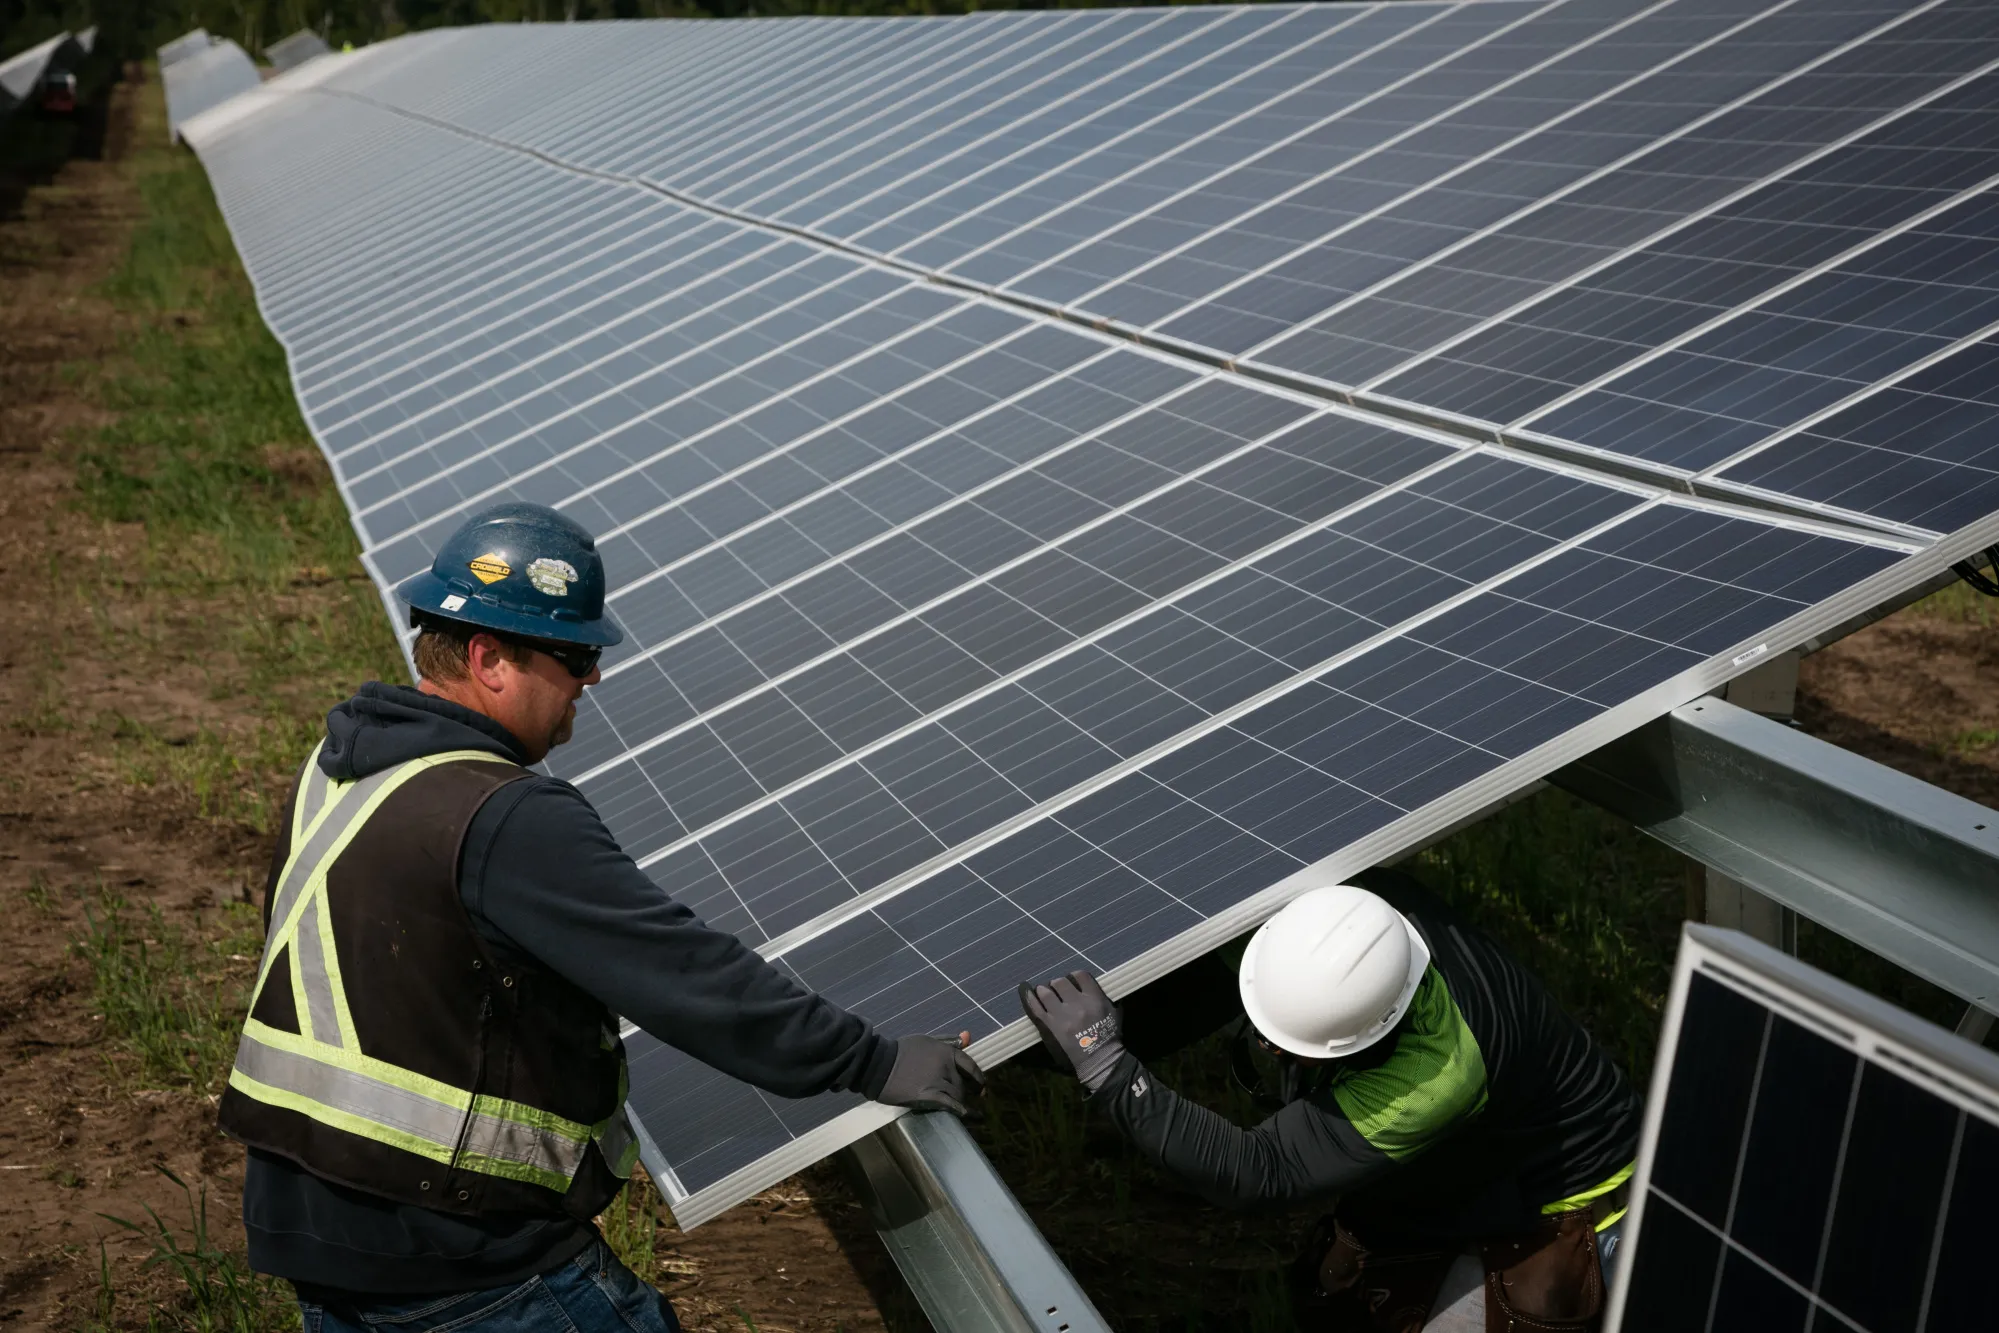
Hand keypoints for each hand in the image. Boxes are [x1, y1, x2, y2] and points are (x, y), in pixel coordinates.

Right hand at [877, 1031, 984, 1114]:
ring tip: (961, 1107)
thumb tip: (968, 1036)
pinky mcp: (929, 1096)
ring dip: (960, 1101)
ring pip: (958, 1095)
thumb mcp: (926, 1041)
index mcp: (946, 1051)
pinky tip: (971, 1115)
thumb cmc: (901, 1051)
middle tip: (966, 1098)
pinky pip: (952, 1105)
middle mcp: (945, 1065)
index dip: (978, 1077)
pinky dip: (964, 1112)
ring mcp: (938, 1081)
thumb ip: (948, 1040)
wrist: (879, 1065)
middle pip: (963, 1082)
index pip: (970, 1065)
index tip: (980, 1085)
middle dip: (965, 1091)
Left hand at [1019, 971, 1124, 1091]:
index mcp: (1095, 998)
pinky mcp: (1050, 1026)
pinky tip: (1027, 992)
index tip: (1072, 981)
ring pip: (1046, 993)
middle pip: (1061, 982)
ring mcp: (1062, 1015)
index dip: (1074, 976)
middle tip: (1057, 989)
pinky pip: (1036, 1008)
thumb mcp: (1114, 1012)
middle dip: (1058, 984)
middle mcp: (1077, 1003)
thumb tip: (1092, 987)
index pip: (1080, 976)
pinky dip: (1030, 998)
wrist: (1098, 1059)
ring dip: (1044, 990)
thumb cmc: (1109, 1037)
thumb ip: (1103, 997)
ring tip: (1043, 992)